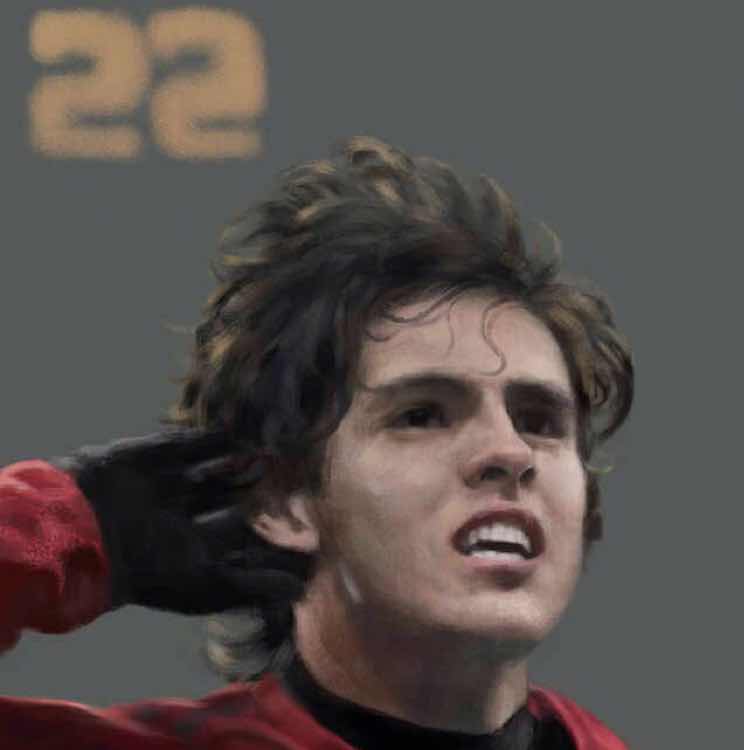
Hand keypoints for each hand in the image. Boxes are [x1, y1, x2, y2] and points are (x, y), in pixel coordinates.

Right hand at [51, 429, 304, 614]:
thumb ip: (253, 585)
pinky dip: (218, 438)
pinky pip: (193, 444)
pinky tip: (247, 433)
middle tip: (290, 480)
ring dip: (241, 465)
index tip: (300, 523)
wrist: (87, 530)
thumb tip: (299, 591)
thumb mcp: (206, 584)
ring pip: (212, 472)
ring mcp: (167, 484)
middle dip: (253, 492)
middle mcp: (178, 516)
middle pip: (224, 502)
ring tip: (272, 456)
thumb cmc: (148, 568)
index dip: (262, 532)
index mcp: (188, 548)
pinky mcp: (156, 456)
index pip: (233, 539)